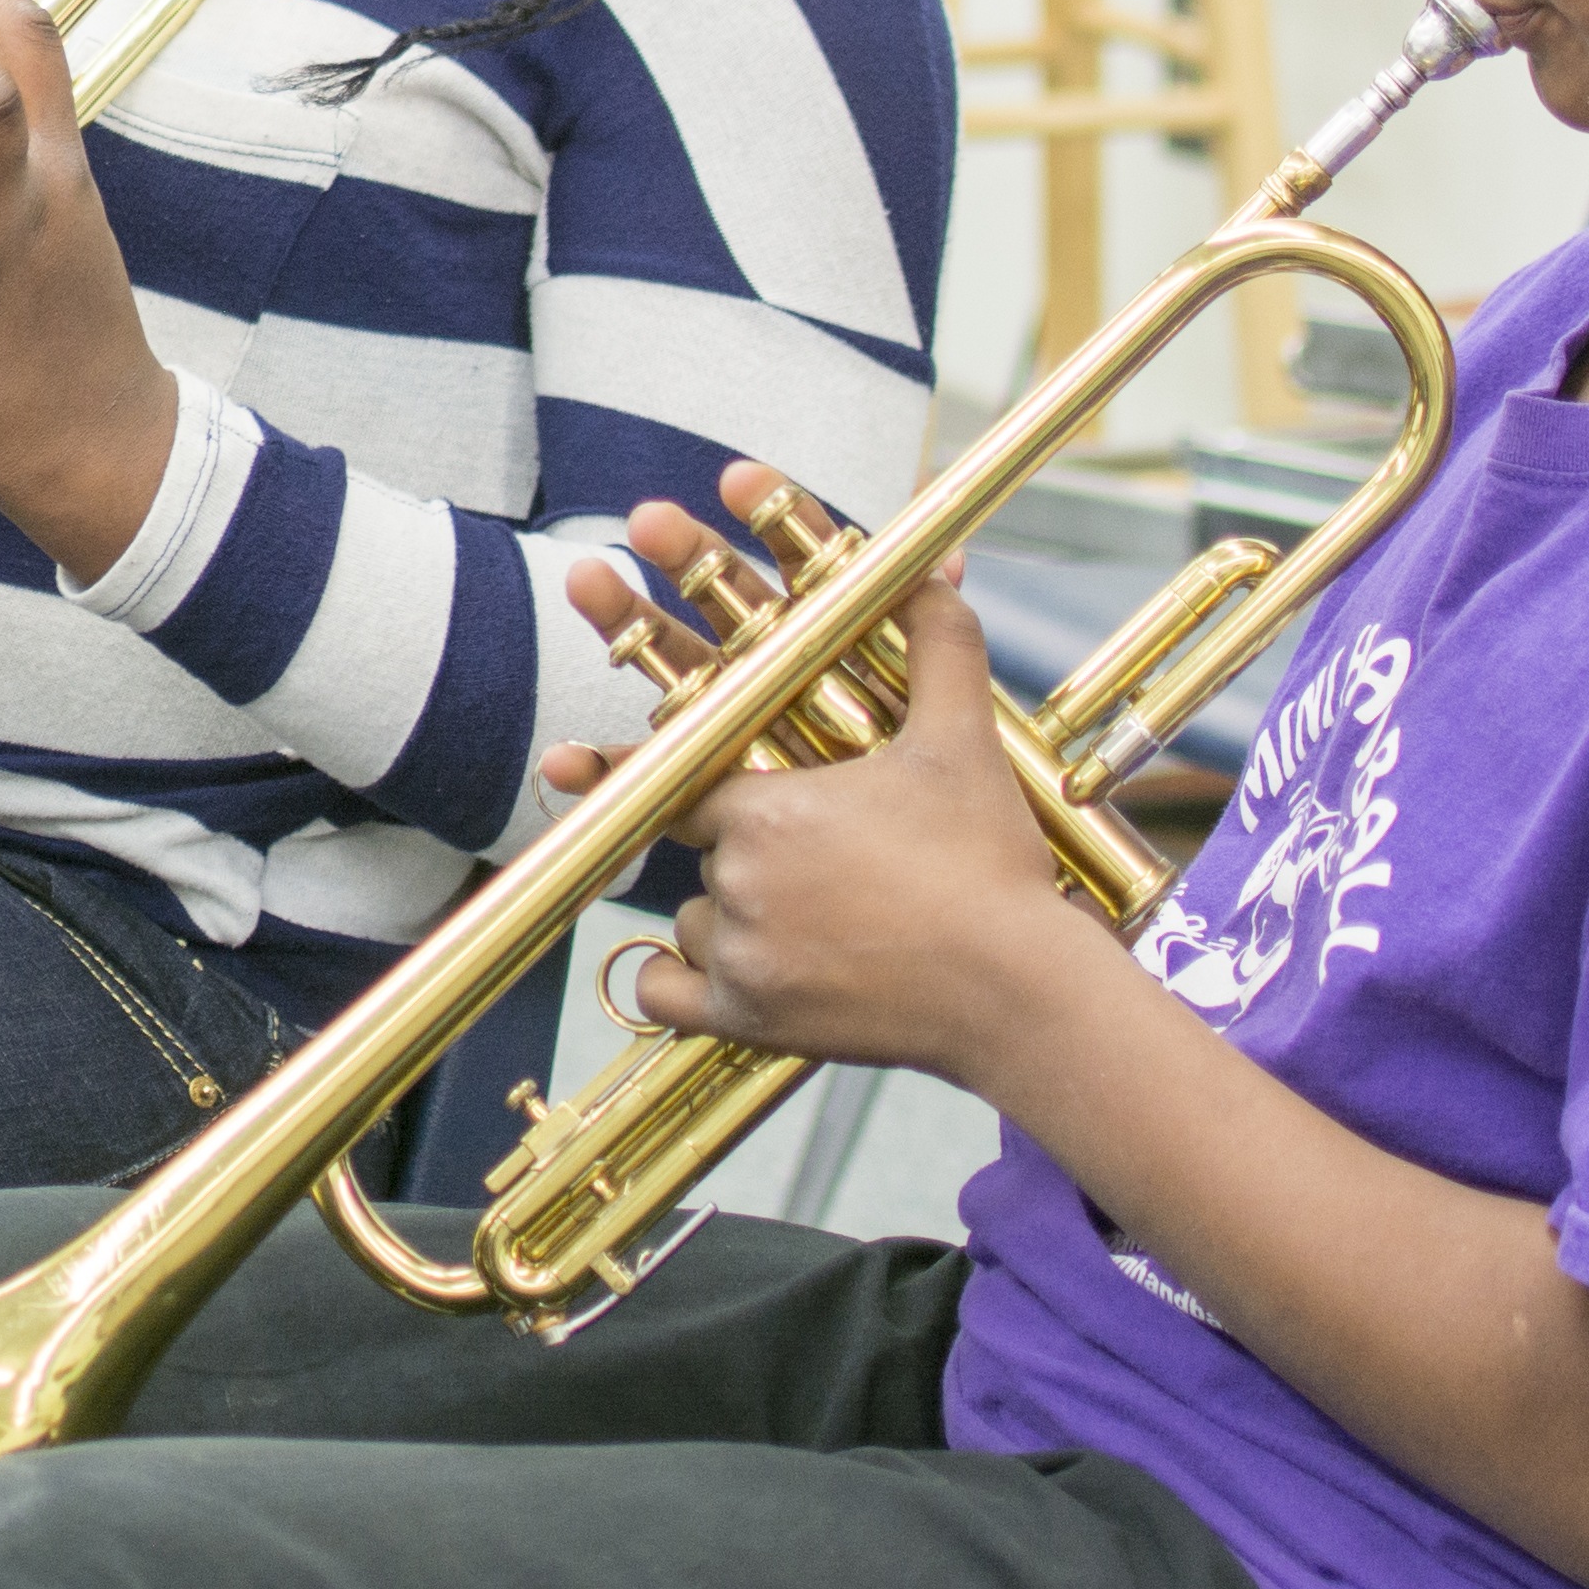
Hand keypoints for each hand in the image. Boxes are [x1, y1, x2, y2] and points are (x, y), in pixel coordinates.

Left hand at [564, 473, 1086, 1084]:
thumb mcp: (962, 743)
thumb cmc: (991, 866)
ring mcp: (739, 953)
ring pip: (694, 916)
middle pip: (700, 847)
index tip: (568, 755)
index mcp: (768, 807)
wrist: (1021, 993)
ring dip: (729, 912)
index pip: (677, 772)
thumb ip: (938, 647)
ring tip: (818, 916)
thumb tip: (936, 570)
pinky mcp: (748, 1019)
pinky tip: (716, 971)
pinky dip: (679, 983)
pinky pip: (668, 994)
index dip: (649, 764)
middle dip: (738, 846)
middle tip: (797, 866)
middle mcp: (738, 878)